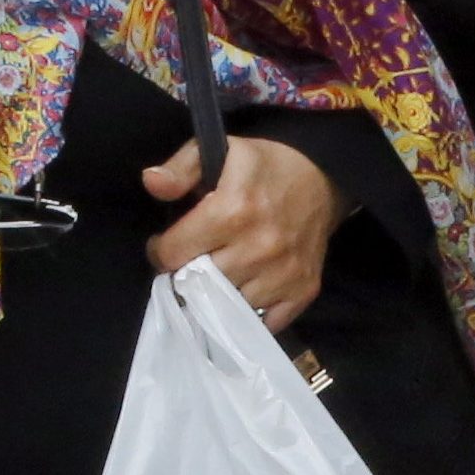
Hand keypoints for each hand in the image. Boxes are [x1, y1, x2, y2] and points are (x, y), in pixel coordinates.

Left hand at [141, 131, 344, 327]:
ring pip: (228, 307)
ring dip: (217, 296)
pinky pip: (265, 323)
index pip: (174, 253)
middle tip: (191, 261)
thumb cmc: (263, 165)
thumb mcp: (220, 150)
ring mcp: (284, 273)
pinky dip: (250, 315)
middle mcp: (259, 247)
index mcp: (233, 210)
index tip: (166, 244)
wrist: (323, 176)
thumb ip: (181, 168)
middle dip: (187, 275)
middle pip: (199, 285)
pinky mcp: (303, 290)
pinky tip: (243, 292)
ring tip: (216, 276)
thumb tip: (151, 183)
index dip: (161, 250)